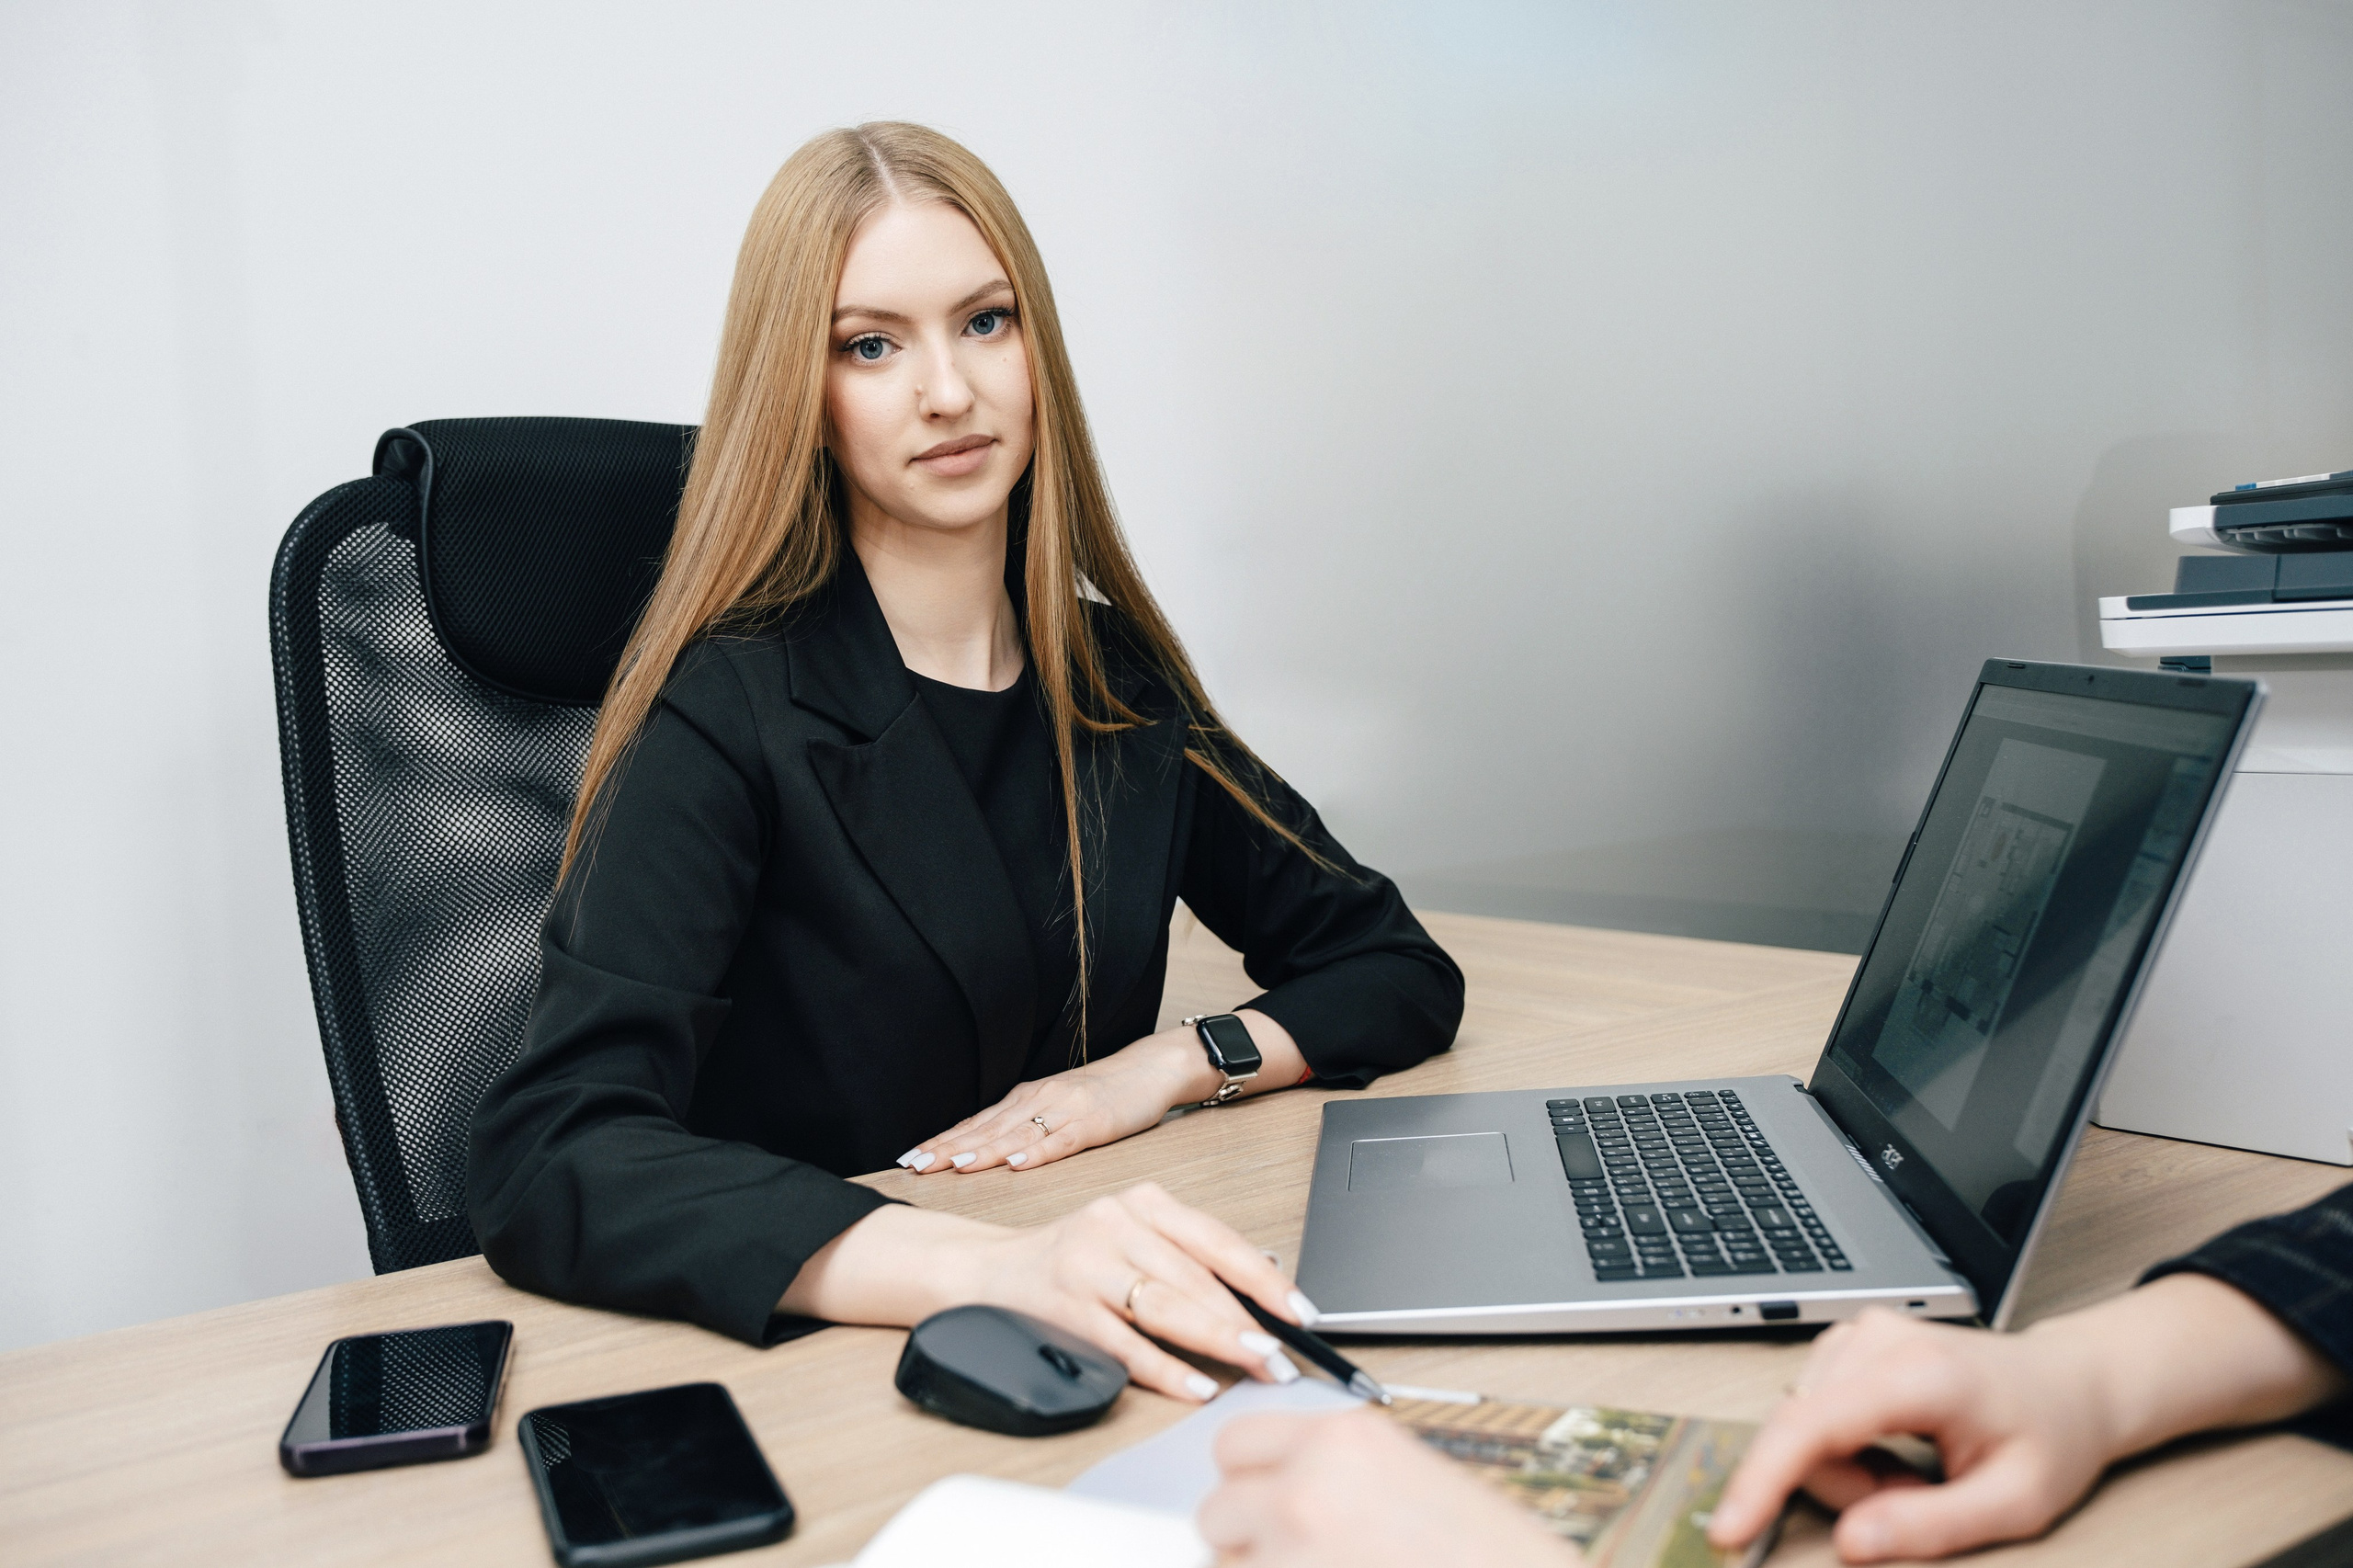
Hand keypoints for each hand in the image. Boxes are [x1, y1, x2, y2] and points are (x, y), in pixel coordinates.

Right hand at [779, 1183, 1317, 1400]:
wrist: (984, 1269)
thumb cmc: (1072, 1260)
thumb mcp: (1134, 1239)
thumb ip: (1190, 1257)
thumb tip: (1266, 1277)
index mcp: (1143, 1203)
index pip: (1216, 1240)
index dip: (1264, 1279)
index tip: (1301, 1311)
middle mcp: (1115, 1223)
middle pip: (1195, 1277)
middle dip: (1246, 1321)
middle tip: (1283, 1355)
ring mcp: (1086, 1263)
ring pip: (1165, 1305)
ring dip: (1216, 1341)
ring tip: (1254, 1365)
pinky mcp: (1063, 1305)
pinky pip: (1123, 1342)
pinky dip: (1163, 1367)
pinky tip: (1195, 1385)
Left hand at [896, 1010, 1303, 1174]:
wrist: (1152, 1069)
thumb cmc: (1104, 1094)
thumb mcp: (1056, 1108)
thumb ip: (1022, 1128)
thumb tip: (981, 1152)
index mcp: (1026, 1100)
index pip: (975, 1123)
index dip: (942, 1140)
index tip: (909, 1157)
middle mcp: (1039, 1100)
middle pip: (987, 1129)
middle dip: (948, 1147)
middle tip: (915, 1163)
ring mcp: (1066, 1110)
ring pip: (1017, 1134)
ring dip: (984, 1150)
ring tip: (955, 1166)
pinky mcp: (1095, 1122)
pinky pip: (1062, 1139)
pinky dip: (1038, 1152)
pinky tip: (1019, 1163)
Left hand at [1199, 1408, 1573, 1567]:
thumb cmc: (1483, 1552)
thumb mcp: (1409, 1480)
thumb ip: (1334, 1473)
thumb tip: (1272, 1490)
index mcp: (1342, 1437)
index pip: (1235, 1443)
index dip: (1245, 1480)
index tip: (1260, 1502)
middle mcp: (1307, 1483)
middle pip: (1216, 1510)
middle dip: (1244, 1542)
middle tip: (1294, 1557)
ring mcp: (1295, 1548)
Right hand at [1708, 1276, 2346, 1562]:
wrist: (2069, 1385)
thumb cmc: (2050, 1438)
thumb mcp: (2014, 1504)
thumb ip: (1929, 1525)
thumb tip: (1850, 1542)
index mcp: (1919, 1373)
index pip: (1812, 1424)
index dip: (1763, 1480)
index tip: (1730, 1528)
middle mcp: (1878, 1338)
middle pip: (1802, 1433)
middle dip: (1844, 1489)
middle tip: (1913, 1502)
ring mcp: (1860, 1333)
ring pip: (1801, 1426)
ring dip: (1846, 1472)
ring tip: (1910, 1476)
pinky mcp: (1849, 1342)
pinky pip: (1811, 1411)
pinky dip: (1845, 1449)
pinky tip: (1892, 1450)